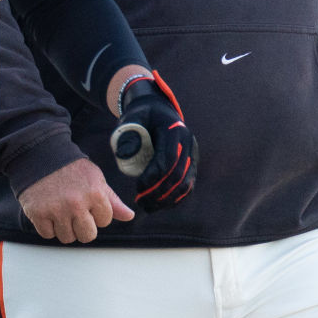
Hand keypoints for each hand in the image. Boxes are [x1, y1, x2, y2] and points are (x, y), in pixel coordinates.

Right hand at [17, 157, 135, 243]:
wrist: (40, 156)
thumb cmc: (71, 169)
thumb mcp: (96, 179)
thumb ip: (112, 200)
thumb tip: (129, 216)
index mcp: (95, 194)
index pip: (104, 221)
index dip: (95, 213)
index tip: (86, 201)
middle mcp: (76, 204)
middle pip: (87, 236)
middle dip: (82, 226)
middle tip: (74, 211)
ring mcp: (56, 210)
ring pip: (67, 238)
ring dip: (64, 227)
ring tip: (60, 210)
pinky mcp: (38, 213)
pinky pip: (47, 234)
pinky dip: (47, 226)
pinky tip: (48, 211)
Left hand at [109, 70, 196, 210]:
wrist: (157, 110)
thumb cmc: (140, 116)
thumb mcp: (130, 119)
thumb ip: (127, 134)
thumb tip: (124, 155)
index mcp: (173, 130)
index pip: (168, 159)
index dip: (154, 176)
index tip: (138, 188)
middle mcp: (188, 143)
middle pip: (178, 174)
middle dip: (160, 192)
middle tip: (141, 203)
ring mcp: (192, 154)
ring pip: (186, 183)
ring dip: (168, 199)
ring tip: (149, 207)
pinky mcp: (192, 163)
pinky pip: (188, 184)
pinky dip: (176, 198)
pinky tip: (161, 204)